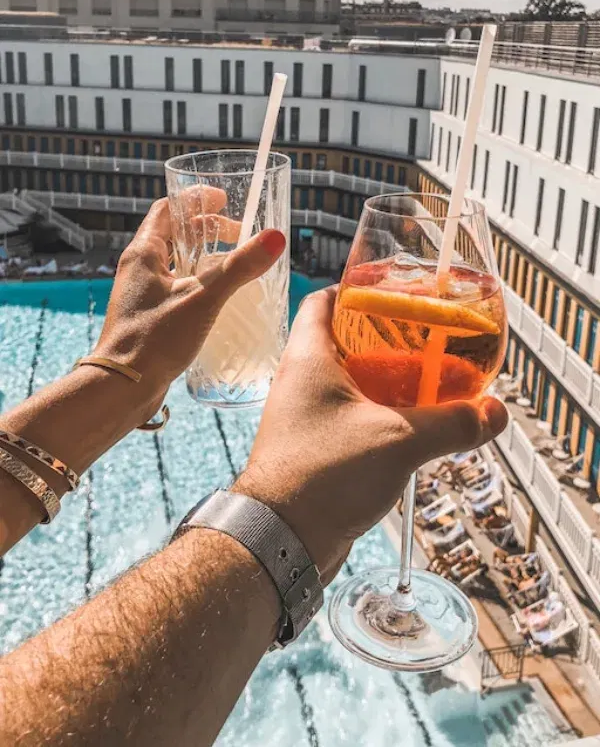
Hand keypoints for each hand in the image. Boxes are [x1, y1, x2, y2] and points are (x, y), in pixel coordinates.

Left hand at [94, 197, 285, 410]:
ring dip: (205, 257)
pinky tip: (218, 299)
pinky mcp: (148, 316)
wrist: (122, 388)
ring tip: (234, 264)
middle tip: (239, 234)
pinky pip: (176, 287)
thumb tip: (275, 238)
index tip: (223, 198)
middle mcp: (138, 269)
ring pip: (176, 262)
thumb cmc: (154, 339)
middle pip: (174, 234)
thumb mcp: (203, 298)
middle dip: (208, 229)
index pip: (168, 209)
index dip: (196, 199)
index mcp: (143, 253)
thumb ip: (240, 267)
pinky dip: (199, 283)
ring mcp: (141, 294)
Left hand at [236, 287, 507, 583]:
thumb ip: (451, 423)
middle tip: (427, 338)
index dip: (356, 290)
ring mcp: (306, 417)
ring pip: (350, 384)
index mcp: (308, 358)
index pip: (323, 301)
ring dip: (387, 381)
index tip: (394, 291)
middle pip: (344, 340)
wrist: (281, 541)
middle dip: (386, 338)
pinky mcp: (314, 449)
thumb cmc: (323, 476)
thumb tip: (495, 412)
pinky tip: (412, 429)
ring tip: (429, 382)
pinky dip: (380, 416)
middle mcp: (301, 381)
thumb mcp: (399, 441)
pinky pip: (351, 419)